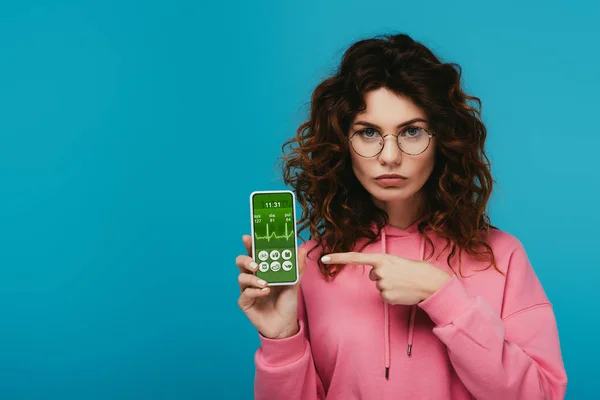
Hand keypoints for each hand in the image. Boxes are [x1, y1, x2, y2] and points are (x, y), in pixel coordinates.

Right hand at [236, 235, 306, 338]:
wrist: (285, 325)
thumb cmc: (287, 302)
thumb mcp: (295, 283)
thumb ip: (297, 266)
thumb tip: (302, 249)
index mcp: (263, 269)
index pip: (254, 253)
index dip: (249, 244)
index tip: (248, 237)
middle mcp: (253, 277)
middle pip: (241, 262)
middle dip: (246, 259)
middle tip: (257, 264)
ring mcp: (247, 290)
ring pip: (241, 277)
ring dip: (252, 278)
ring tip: (265, 282)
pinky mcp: (245, 303)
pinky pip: (245, 294)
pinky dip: (255, 291)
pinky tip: (265, 292)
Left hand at [321, 252, 449, 304]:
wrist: (431, 283)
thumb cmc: (416, 270)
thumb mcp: (398, 262)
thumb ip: (383, 265)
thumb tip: (373, 275)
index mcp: (382, 258)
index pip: (355, 258)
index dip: (338, 258)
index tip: (323, 258)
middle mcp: (380, 271)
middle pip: (372, 276)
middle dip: (383, 276)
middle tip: (399, 275)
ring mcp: (382, 285)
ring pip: (379, 287)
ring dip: (389, 286)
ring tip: (403, 283)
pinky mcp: (386, 297)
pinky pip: (384, 296)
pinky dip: (392, 295)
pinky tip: (403, 292)